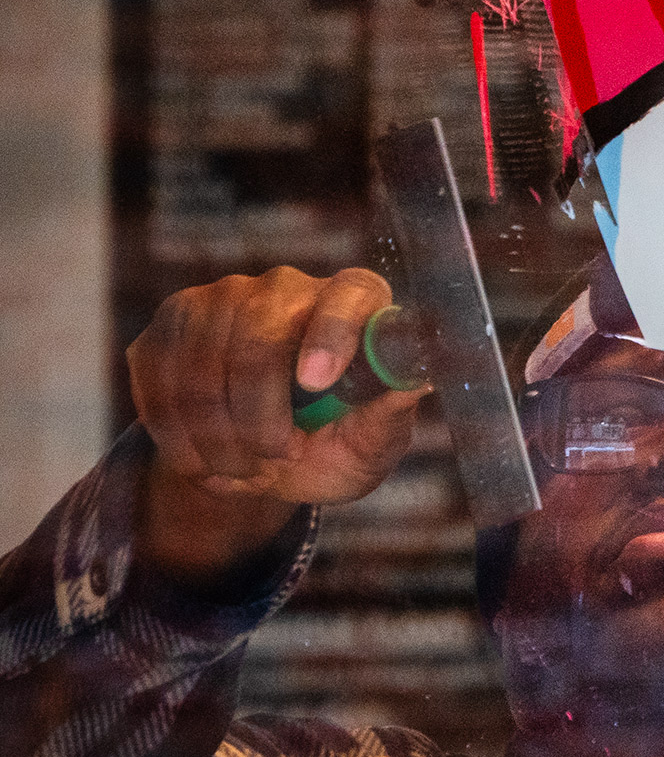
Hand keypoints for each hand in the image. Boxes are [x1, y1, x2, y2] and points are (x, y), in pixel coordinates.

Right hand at [128, 267, 425, 589]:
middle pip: (259, 337)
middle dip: (259, 416)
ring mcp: (223, 297)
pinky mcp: (172, 323)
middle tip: (273, 459)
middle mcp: (288, 287)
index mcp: (355, 303)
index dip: (330, 335)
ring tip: (241, 469)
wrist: (262, 461)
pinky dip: (176, 433)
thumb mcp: (368, 448)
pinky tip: (201, 457)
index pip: (349, 298)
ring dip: (216, 436)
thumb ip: (387, 419)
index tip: (316, 385)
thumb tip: (413, 382)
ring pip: (202, 365)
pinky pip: (158, 378)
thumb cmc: (332, 445)